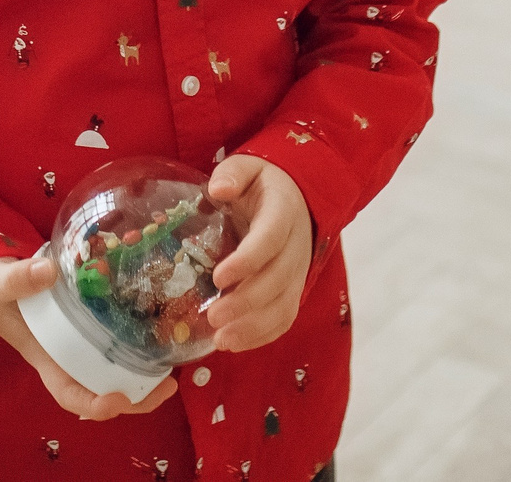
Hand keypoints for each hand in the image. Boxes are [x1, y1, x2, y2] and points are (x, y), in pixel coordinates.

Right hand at [0, 253, 178, 419]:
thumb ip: (17, 279)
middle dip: (136, 398)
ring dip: (142, 378)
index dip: (95, 405)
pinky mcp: (88, 325)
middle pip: (103, 392)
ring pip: (114, 373)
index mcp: (46, 358)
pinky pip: (115, 346)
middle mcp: (66, 358)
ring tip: (172, 370)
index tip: (117, 400)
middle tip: (169, 384)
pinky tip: (157, 333)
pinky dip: (137, 348)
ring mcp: (79, 343)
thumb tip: (48, 272)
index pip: (71, 395)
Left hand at [203, 154, 311, 352]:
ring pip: (284, 305)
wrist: (296, 196)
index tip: (218, 277)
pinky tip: (235, 343)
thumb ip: (233, 173)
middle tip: (212, 317)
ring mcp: (298, 271)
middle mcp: (297, 245)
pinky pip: (285, 317)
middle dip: (246, 303)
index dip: (248, 261)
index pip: (271, 239)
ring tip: (221, 340)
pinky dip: (263, 334)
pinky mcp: (294, 288)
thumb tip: (218, 189)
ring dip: (253, 327)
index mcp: (284, 212)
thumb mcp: (248, 166)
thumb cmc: (262, 183)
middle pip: (278, 280)